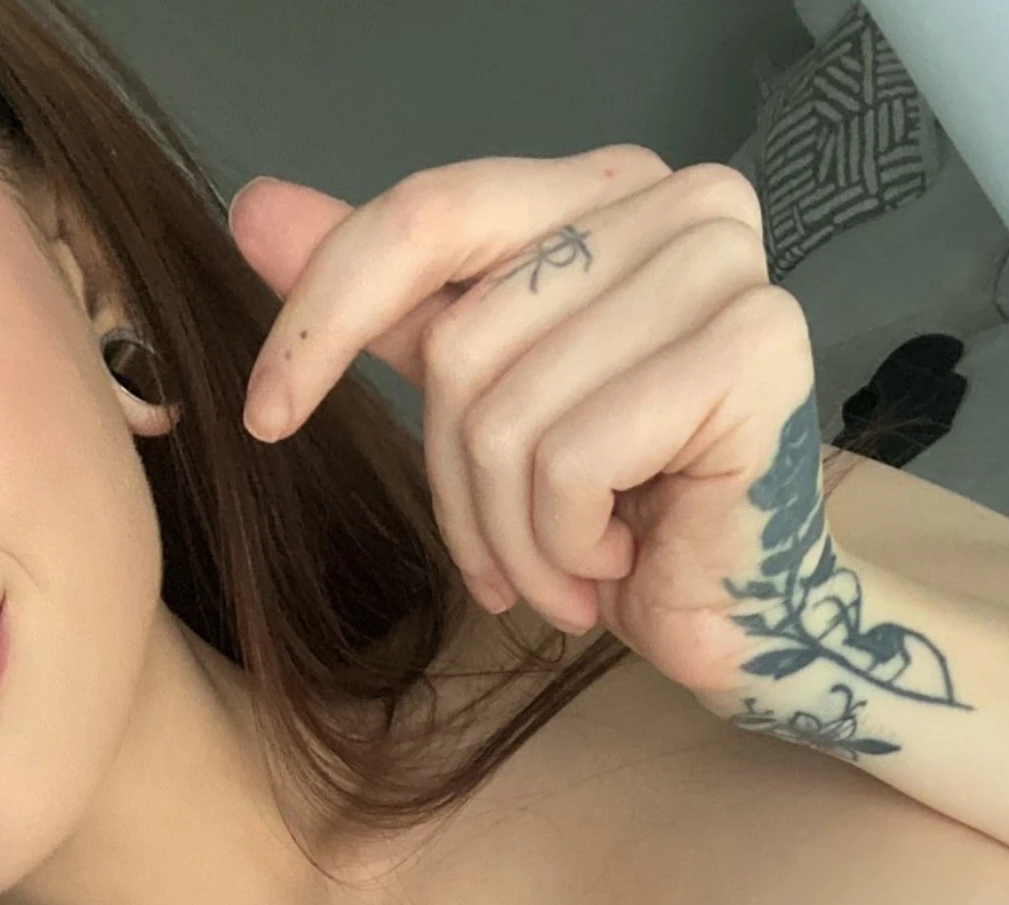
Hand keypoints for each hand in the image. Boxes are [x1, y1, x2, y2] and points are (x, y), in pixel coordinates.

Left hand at [227, 148, 825, 698]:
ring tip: (575, 566)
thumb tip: (254, 209)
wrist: (730, 610)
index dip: (324, 316)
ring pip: (508, 415)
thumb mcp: (481, 396)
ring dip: (516, 535)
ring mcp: (725, 267)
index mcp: (608, 189)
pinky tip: (627, 560)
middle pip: (464, 345)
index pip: (426, 215)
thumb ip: (389, 301)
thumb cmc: (618, 511)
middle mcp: (679, 201)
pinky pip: (571, 462)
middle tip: (514, 557)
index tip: (263, 416)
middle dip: (463, 487)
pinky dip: (570, 546)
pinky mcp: (753, 351)